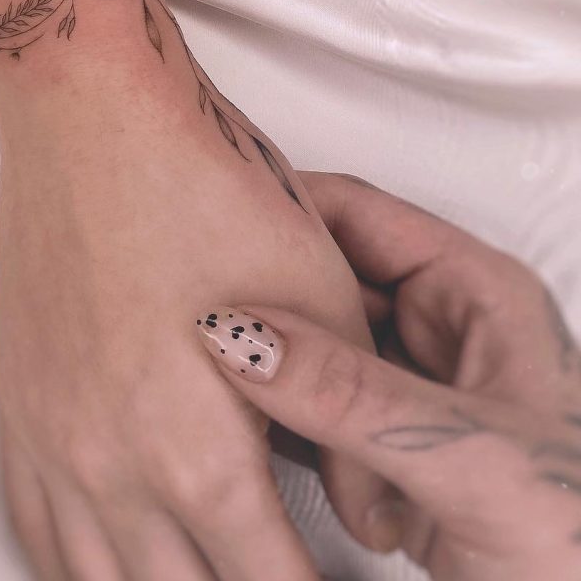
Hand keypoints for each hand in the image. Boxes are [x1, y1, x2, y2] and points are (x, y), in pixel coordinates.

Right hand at [0, 45, 386, 579]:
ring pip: (92, 579)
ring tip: (189, 571)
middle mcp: (111, 467)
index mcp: (198, 452)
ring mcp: (50, 438)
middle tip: (263, 569)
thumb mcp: (322, 297)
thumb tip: (370, 512)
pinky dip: (72, 563)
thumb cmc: (211, 190)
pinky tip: (101, 559)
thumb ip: (354, 422)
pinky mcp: (16, 403)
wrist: (94, 118)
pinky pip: (30, 525)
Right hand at [199, 172, 580, 580]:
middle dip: (262, 291)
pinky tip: (231, 420)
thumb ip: (354, 395)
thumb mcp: (469, 457)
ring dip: (262, 361)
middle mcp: (437, 330)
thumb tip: (243, 337)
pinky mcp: (387, 447)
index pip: (359, 215)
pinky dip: (274, 418)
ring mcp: (409, 390)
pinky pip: (311, 409)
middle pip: (327, 278)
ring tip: (196, 357)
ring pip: (312, 347)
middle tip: (188, 300)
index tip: (212, 215)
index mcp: (473, 293)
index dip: (284, 204)